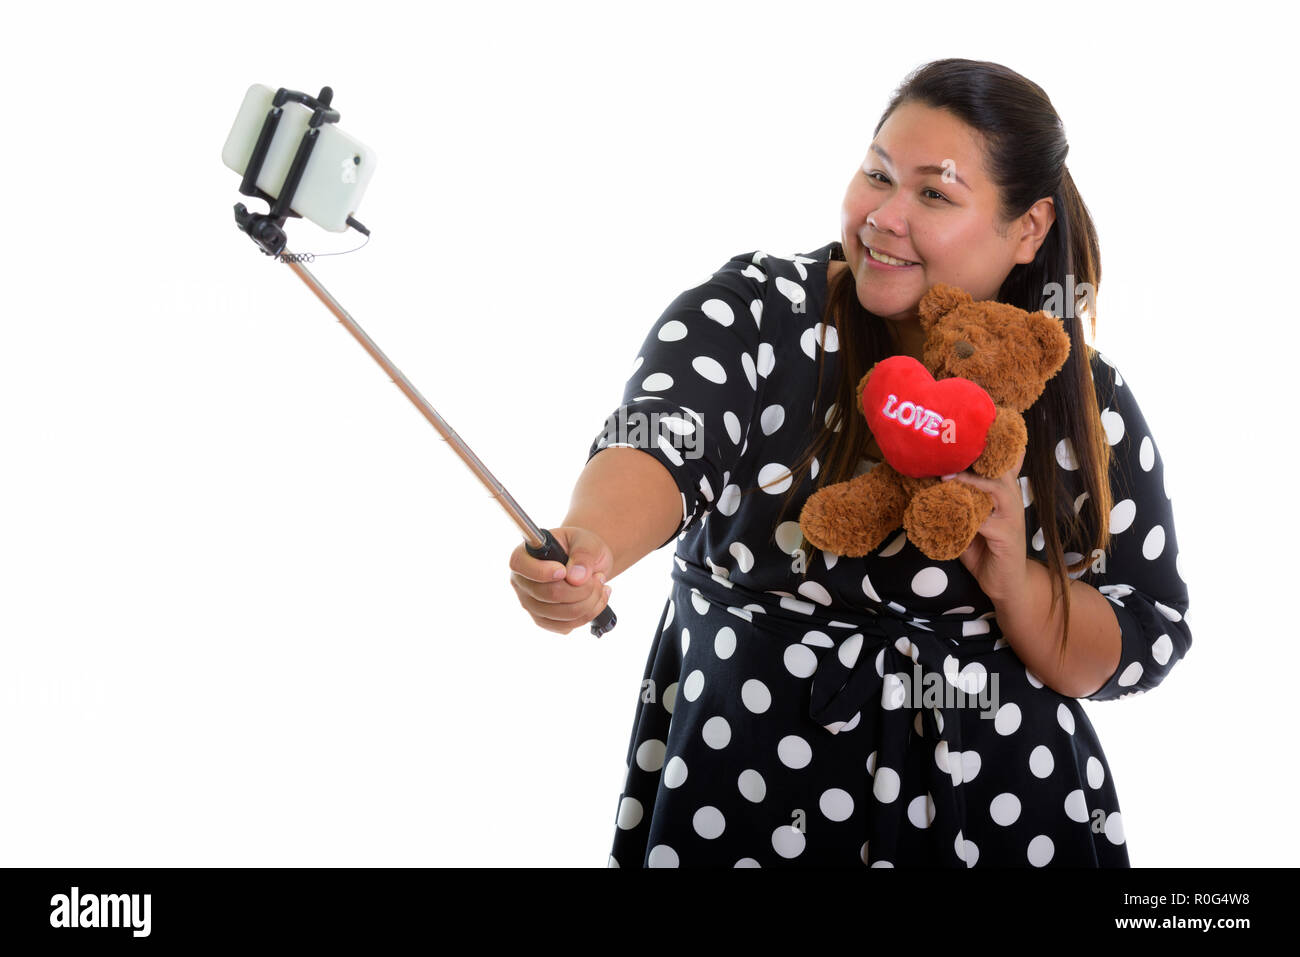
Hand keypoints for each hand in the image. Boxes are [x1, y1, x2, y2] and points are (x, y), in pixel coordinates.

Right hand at [508, 526, 613, 634]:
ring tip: (600, 584)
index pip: (520, 565)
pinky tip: (597, 597)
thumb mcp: (586, 541)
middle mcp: (522, 583)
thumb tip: (576, 577)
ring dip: (590, 600)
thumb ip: (582, 555)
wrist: (589, 564)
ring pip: (563, 613)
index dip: (542, 571)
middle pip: (550, 594)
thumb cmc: (582, 547)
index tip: (564, 570)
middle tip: (597, 576)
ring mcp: (531, 605)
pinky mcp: (544, 621)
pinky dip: (590, 613)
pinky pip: (567, 626)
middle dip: (583, 587)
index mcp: (524, 555)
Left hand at [943, 446, 1029, 604]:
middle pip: (1000, 466)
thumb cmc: (984, 548)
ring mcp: (1012, 515)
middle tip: (948, 448)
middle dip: (976, 455)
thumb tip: (927, 482)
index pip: (999, 460)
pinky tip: (949, 510)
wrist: (1004, 582)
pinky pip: (986, 519)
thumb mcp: (968, 520)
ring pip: (996, 488)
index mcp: (1003, 490)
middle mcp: (1011, 497)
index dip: (984, 445)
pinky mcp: (1007, 535)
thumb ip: (956, 501)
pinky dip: (967, 514)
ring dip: (970, 481)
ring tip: (946, 477)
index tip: (960, 435)